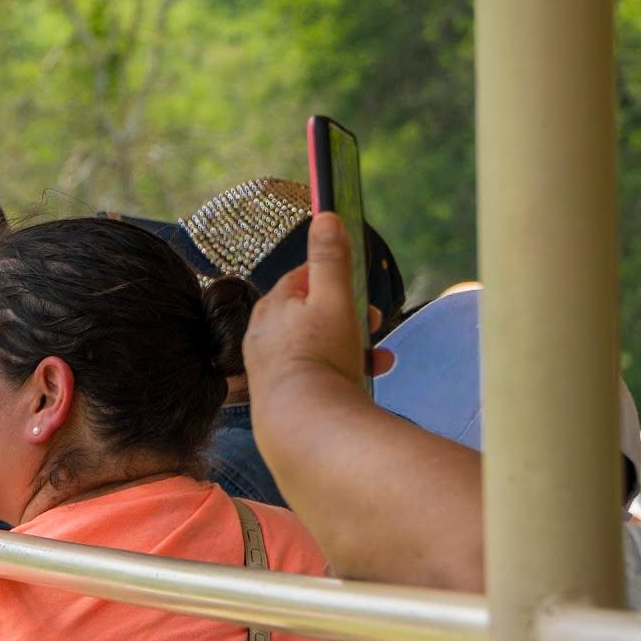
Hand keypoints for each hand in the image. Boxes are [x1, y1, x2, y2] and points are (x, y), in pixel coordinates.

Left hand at [243, 213, 393, 408]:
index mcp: (271, 307)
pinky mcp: (279, 396)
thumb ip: (331, 258)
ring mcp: (269, 367)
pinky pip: (312, 376)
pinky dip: (338, 374)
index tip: (361, 294)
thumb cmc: (319, 357)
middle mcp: (262, 335)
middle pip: (311, 315)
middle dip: (349, 318)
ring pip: (316, 347)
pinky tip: (360, 384)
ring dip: (352, 348)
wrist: (303, 426)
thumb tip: (326, 214)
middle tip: (374, 325)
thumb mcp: (334, 299)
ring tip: (377, 360)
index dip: (335, 282)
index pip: (302, 280)